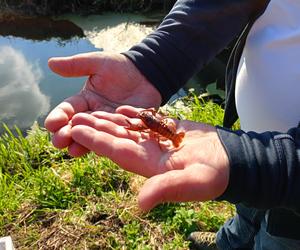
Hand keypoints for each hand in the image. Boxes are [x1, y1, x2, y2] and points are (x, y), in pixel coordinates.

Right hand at [44, 52, 160, 154]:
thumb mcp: (98, 63)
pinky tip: (99, 151)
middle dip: (66, 135)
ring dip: (82, 143)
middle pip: (77, 127)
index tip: (51, 124)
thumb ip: (76, 65)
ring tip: (73, 151)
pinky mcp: (124, 130)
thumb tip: (50, 63)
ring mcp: (109, 125)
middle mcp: (94, 115)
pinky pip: (114, 138)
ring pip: (93, 136)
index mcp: (85, 100)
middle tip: (58, 142)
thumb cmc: (121, 66)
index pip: (68, 110)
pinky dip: (106, 144)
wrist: (147, 75)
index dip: (58, 116)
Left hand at [69, 106, 229, 210]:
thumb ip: (167, 189)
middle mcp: (149, 154)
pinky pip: (145, 122)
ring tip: (92, 110)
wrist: (230, 161)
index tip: (77, 130)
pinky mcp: (167, 132)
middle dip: (96, 128)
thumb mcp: (194, 183)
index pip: (117, 151)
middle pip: (117, 139)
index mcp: (151, 165)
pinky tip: (120, 108)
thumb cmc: (216, 173)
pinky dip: (132, 114)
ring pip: (128, 130)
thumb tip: (139, 204)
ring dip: (109, 120)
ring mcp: (157, 143)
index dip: (96, 141)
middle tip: (75, 116)